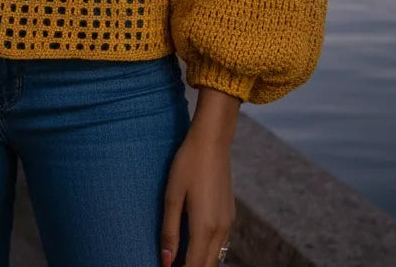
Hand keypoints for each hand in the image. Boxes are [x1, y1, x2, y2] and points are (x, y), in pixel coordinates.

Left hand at [161, 89, 238, 266]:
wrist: (212, 141)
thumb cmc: (188, 165)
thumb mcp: (172, 196)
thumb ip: (170, 231)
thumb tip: (166, 261)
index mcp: (205, 227)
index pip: (193, 266)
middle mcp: (221, 230)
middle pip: (207, 265)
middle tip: (171, 265)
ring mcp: (228, 222)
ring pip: (216, 256)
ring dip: (199, 261)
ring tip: (179, 258)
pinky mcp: (230, 214)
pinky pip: (220, 243)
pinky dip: (207, 250)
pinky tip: (193, 243)